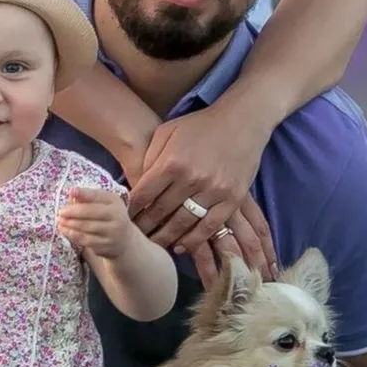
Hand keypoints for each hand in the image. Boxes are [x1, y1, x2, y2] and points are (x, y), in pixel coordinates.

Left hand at [57, 186, 134, 259]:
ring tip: (60, 221)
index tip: (71, 192)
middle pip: (92, 212)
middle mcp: (117, 216)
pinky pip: (87, 240)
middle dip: (74, 212)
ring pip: (88, 227)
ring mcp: (113, 232)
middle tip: (60, 212)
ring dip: (71, 224)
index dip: (84, 194)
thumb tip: (72, 194)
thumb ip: (88, 198)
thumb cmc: (108, 216)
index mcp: (115, 202)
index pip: (98, 196)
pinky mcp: (106, 245)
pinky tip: (65, 230)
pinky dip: (74, 234)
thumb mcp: (103, 203)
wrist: (124, 239)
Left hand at [127, 105, 278, 281]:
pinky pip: (209, 226)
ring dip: (166, 237)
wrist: (241, 121)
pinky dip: (194, 240)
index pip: (144, 194)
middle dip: (145, 227)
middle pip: (160, 212)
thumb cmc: (200, 125)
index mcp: (172, 162)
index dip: (131, 210)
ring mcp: (213, 191)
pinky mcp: (232, 199)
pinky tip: (181, 246)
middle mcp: (191, 179)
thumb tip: (137, 184)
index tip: (124, 219)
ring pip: (183, 224)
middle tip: (136, 236)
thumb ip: (151, 157)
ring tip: (155, 243)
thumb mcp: (167, 131)